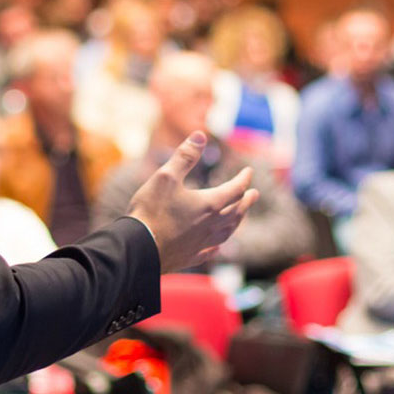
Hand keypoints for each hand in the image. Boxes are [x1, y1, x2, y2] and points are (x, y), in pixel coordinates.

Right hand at [128, 132, 257, 273]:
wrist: (138, 248)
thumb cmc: (151, 211)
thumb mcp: (166, 176)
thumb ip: (185, 156)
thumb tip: (200, 135)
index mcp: (209, 204)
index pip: (234, 189)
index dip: (243, 179)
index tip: (249, 171)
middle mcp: (210, 225)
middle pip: (236, 212)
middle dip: (246, 201)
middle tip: (254, 194)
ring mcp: (201, 243)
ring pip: (227, 232)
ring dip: (237, 222)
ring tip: (240, 217)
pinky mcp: (189, 257)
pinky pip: (209, 252)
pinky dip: (217, 246)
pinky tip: (218, 247)